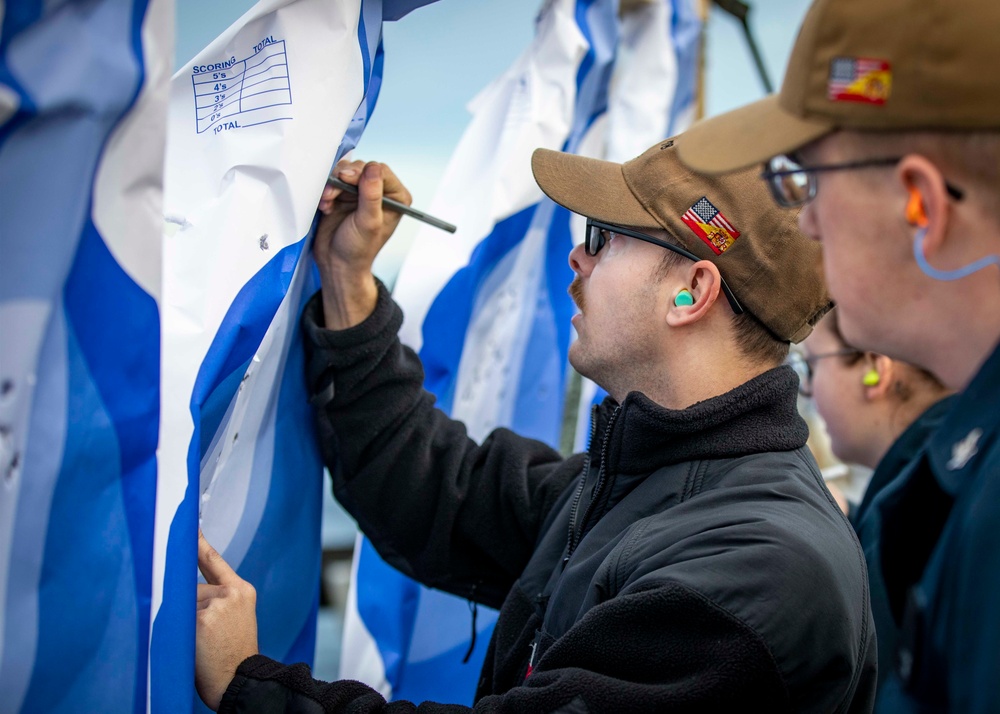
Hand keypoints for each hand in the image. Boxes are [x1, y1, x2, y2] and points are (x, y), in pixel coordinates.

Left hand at [195, 531, 258, 711]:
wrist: (241, 681)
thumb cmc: (234, 654)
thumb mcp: (236, 618)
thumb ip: (218, 599)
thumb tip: (184, 591)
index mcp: (242, 591)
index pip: (214, 560)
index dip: (198, 543)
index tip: (188, 526)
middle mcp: (231, 593)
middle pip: (192, 589)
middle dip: (190, 609)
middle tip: (207, 636)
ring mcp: (216, 604)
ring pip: (183, 605)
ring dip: (184, 623)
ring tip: (203, 644)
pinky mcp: (201, 618)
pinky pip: (177, 619)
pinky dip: (179, 632)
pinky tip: (195, 646)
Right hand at [314, 159, 411, 328]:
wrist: (337, 263)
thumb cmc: (358, 250)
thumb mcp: (368, 223)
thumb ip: (371, 196)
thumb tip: (373, 169)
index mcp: (395, 198)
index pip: (381, 171)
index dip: (363, 172)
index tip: (347, 179)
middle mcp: (379, 193)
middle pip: (361, 168)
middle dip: (344, 178)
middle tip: (333, 193)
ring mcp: (360, 192)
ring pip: (345, 171)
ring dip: (333, 184)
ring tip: (328, 201)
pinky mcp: (343, 194)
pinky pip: (333, 180)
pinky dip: (326, 189)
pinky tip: (326, 205)